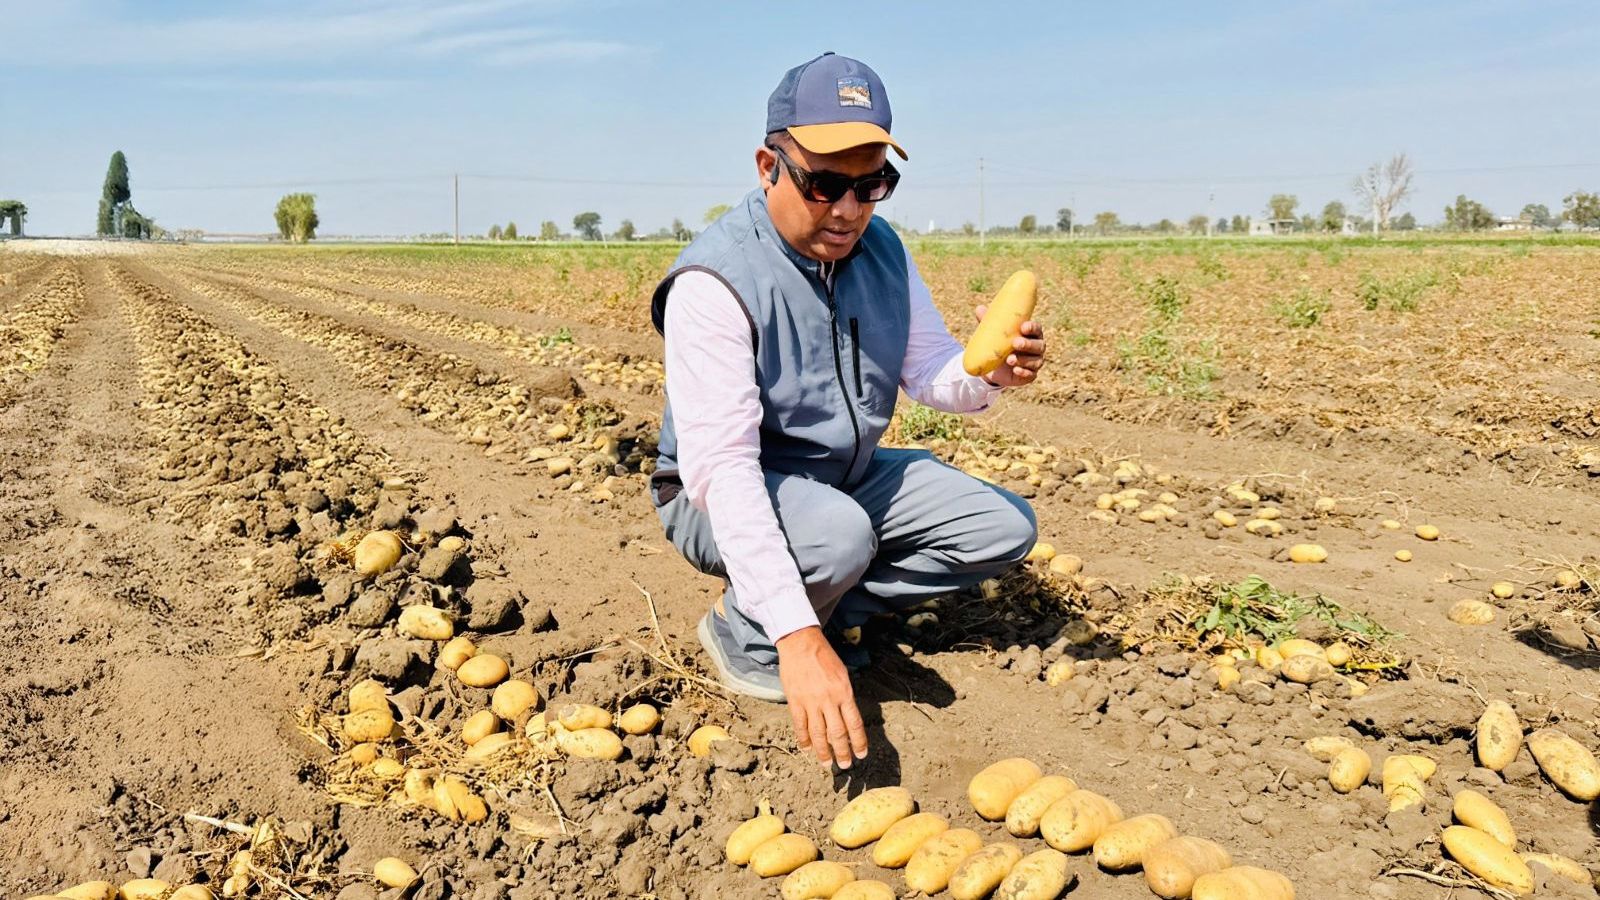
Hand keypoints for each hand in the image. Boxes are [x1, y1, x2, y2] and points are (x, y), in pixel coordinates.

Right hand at [775, 626, 867, 768]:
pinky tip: (807, 749)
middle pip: (837, 733)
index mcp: (844, 692)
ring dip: (823, 752)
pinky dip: (804, 740)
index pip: (854, 724)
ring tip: (826, 764)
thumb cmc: (824, 657)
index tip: (861, 754)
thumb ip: (845, 697)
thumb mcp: (842, 675)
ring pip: (818, 734)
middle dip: (842, 752)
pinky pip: (800, 726)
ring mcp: (810, 702)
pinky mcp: (795, 701)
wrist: (801, 643)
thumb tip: (847, 719)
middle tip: (845, 765)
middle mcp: (829, 700)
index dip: (858, 742)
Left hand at [973, 306, 1046, 386]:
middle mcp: (1037, 347)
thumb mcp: (994, 334)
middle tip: (1015, 343)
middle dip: (1028, 344)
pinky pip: (1031, 374)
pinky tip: (1016, 370)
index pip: (1036, 329)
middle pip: (1038, 345)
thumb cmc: (999, 344)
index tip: (1023, 327)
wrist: (995, 366)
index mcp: (1031, 333)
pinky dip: (1024, 372)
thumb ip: (989, 322)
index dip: (1032, 328)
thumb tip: (979, 308)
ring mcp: (1035, 361)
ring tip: (1009, 360)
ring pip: (1035, 361)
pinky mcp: (1031, 374)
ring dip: (1023, 360)